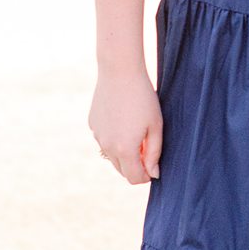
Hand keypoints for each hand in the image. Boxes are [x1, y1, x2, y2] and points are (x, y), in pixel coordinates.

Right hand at [90, 68, 162, 183]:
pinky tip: (123, 119)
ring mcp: (97, 136)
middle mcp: (107, 146)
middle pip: (122, 170)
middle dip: (135, 166)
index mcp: (125, 149)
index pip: (134, 178)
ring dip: (124, 152)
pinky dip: (114, 138)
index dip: (146, 176)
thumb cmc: (143, 98)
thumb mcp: (155, 126)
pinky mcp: (92, 125)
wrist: (119, 71)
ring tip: (136, 130)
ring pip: (112, 156)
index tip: (154, 166)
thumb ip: (154, 153)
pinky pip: (104, 140)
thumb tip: (153, 174)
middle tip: (148, 147)